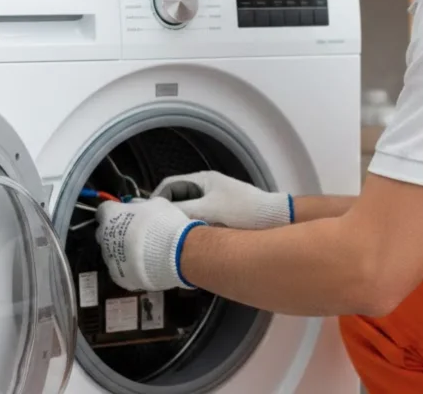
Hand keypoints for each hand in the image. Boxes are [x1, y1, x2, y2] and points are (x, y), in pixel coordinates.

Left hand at [94, 197, 205, 290]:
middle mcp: (104, 238)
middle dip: (113, 232)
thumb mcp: (156, 203)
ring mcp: (110, 259)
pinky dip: (128, 268)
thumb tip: (134, 204)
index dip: (114, 211)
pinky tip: (143, 266)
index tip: (123, 213)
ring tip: (141, 252)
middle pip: (103, 233)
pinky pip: (120, 270)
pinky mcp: (119, 277)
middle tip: (132, 233)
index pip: (103, 210)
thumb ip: (140, 203)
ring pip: (110, 253)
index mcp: (111, 216)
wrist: (176, 253)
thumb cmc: (164, 223)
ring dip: (121, 251)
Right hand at [154, 170, 292, 229]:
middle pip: (178, 199)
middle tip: (158, 232)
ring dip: (181, 223)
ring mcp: (215, 201)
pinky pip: (200, 220)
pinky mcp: (223, 214)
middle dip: (167, 214)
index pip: (169, 185)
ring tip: (173, 239)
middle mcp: (207, 187)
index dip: (156, 200)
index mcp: (202, 179)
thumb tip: (157, 216)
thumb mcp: (208, 211)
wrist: (275, 219)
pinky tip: (191, 242)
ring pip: (189, 211)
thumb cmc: (242, 210)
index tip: (148, 218)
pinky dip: (193, 229)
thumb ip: (181, 212)